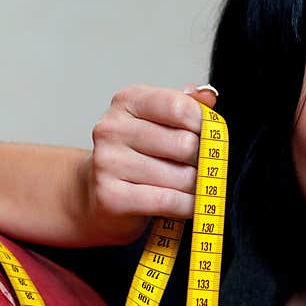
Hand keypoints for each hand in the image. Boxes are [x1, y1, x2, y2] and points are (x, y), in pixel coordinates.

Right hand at [78, 83, 217, 243]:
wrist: (95, 194)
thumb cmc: (135, 156)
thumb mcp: (157, 122)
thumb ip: (185, 105)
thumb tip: (208, 98)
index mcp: (127, 101)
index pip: (179, 106)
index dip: (204, 125)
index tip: (209, 137)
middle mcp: (112, 129)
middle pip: (185, 144)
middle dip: (202, 161)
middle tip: (199, 168)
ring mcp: (108, 163)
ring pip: (182, 177)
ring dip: (196, 187)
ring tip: (189, 187)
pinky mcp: (111, 197)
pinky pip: (169, 201)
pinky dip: (187, 206)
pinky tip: (187, 205)